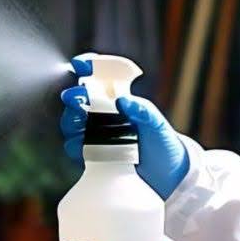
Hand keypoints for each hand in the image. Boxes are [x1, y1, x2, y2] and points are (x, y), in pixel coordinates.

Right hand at [59, 56, 189, 199]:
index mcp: (120, 98)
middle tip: (76, 98)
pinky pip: (75, 147)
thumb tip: (122, 100)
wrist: (168, 176)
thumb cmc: (164, 142)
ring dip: (71, 120)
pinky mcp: (94, 155)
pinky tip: (83, 145)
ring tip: (80, 122)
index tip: (80, 64)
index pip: (99, 76)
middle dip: (73, 96)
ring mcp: (97, 134)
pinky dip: (75, 145)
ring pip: (72, 122)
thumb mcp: (157, 123)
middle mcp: (105, 114)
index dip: (87, 66)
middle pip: (78, 100)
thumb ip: (142, 110)